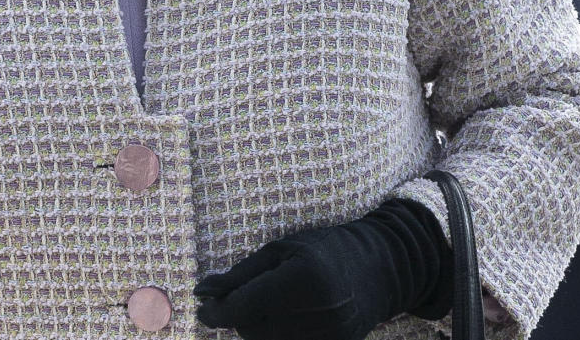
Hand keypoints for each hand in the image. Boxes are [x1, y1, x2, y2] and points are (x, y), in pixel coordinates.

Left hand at [194, 199, 451, 339]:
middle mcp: (321, 312)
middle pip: (255, 330)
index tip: (202, 309)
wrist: (377, 268)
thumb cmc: (321, 249)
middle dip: (239, 316)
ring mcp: (332, 337)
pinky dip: (278, 337)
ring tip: (267, 306)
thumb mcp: (279, 250)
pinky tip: (282, 320)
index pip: (248, 305)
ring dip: (257, 329)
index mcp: (305, 278)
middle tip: (240, 298)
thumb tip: (203, 291)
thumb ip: (241, 274)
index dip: (219, 311)